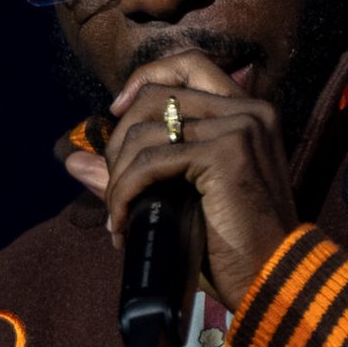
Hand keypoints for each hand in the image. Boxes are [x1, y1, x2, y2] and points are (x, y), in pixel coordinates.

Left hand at [62, 50, 298, 312]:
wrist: (273, 281)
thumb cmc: (235, 248)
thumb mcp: (183, 200)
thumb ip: (136, 172)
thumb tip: (74, 162)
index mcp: (249, 112)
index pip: (188, 65)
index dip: (144, 79)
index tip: (115, 113)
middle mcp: (249, 110)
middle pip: (157, 95)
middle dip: (120, 140)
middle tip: (113, 189)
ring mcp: (239, 128)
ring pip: (147, 129)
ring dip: (119, 175)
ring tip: (118, 215)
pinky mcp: (224, 154)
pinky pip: (151, 162)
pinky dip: (125, 193)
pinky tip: (123, 224)